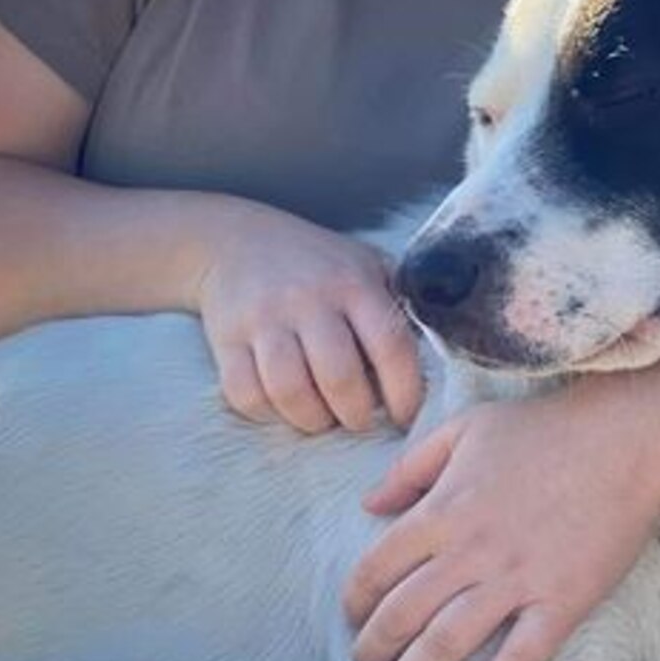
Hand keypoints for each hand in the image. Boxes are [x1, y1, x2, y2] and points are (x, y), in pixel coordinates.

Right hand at [194, 205, 422, 433]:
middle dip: (356, 415)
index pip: (390, 346)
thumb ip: (396, 305)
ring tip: (322, 418)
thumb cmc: (316, 263)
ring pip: (290, 392)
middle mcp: (308, 299)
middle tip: (359, 420)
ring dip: (312, 420)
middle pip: (339, 378)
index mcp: (353, 282)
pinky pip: (245, 394)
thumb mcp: (366, 265)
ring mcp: (264, 319)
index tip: (405, 415)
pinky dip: (267, 413)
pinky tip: (282, 405)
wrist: (235, 240)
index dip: (404, 392)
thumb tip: (433, 360)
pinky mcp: (226, 338)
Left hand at [345, 385, 659, 660]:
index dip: (355, 603)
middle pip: (402, 615)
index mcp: (442, 509)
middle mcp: (470, 550)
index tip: (352, 620)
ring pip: (447, 643)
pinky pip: (519, 659)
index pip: (377, 568)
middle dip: (373, 650)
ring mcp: (516, 580)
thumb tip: (369, 505)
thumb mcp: (465, 429)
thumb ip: (410, 467)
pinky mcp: (561, 602)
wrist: (626, 443)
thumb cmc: (545, 431)